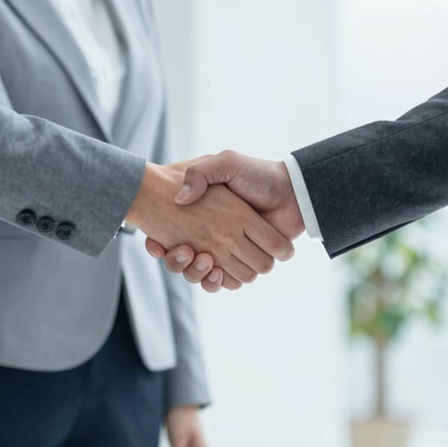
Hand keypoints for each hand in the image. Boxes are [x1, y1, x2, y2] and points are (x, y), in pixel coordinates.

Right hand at [128, 163, 292, 284]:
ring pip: (202, 276)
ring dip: (198, 273)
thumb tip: (180, 199)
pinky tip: (215, 269)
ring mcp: (228, 253)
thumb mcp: (226, 162)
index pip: (170, 239)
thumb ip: (201, 173)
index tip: (156, 244)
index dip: (160, 248)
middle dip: (181, 263)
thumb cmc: (257, 175)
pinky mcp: (245, 265)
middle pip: (183, 263)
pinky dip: (218, 281)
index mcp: (204, 216)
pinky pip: (225, 284)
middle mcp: (213, 237)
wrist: (291, 190)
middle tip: (186, 250)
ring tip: (203, 257)